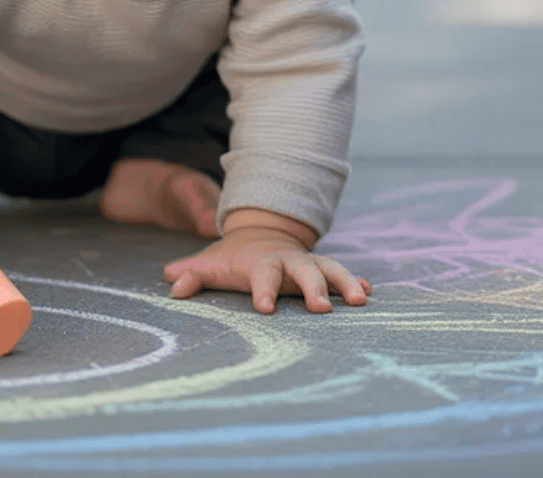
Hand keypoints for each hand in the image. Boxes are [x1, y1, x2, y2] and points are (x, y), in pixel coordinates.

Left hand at [162, 224, 370, 313]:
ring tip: (360, 299)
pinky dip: (356, 281)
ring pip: (331, 270)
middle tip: (323, 308)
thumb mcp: (210, 263)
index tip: (265, 309)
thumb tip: (172, 285)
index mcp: (261, 262)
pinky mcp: (323, 269)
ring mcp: (309, 264)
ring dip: (345, 282)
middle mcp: (289, 262)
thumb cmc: (234, 257)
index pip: (262, 276)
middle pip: (304, 273)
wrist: (262, 232)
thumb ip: (192, 274)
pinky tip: (369, 291)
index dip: (263, 291)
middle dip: (315, 288)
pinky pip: (342, 273)